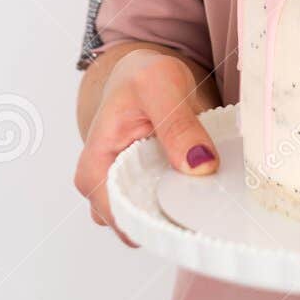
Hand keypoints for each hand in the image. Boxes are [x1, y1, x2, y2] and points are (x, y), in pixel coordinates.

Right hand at [73, 49, 218, 245]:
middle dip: (170, 219)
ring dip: (179, 212)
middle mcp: (103, 186)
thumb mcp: (161, 86)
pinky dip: (184, 202)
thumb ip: (178, 125)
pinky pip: (165, 210)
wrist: (143, 72)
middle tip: (205, 199)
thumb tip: (200, 166)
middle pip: (135, 226)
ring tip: (205, 191)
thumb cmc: (141, 76)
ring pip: (151, 222)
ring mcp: (124, 191)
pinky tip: (202, 187)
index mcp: (94, 166)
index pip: (119, 215)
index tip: (191, 210)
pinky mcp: (145, 189)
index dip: (155, 219)